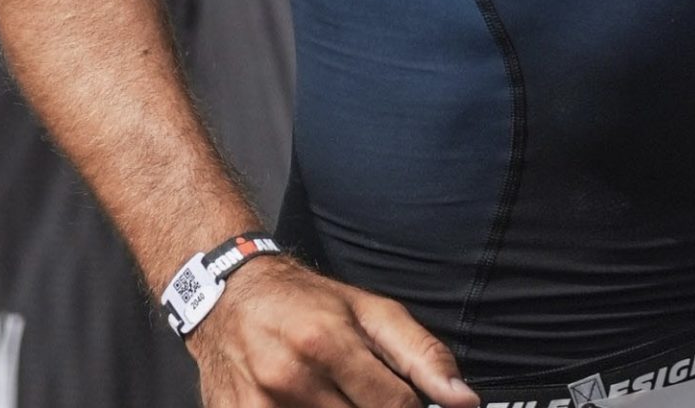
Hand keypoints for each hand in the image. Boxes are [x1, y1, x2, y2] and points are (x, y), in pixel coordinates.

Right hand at [188, 255, 476, 407]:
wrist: (228, 298)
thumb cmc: (304, 302)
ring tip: (338, 396)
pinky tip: (315, 403)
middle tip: (363, 393)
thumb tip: (466, 401)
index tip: (407, 403)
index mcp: (327, 342)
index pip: (395, 407)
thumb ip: (421, 354)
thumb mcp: (369, 310)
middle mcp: (290, 379)